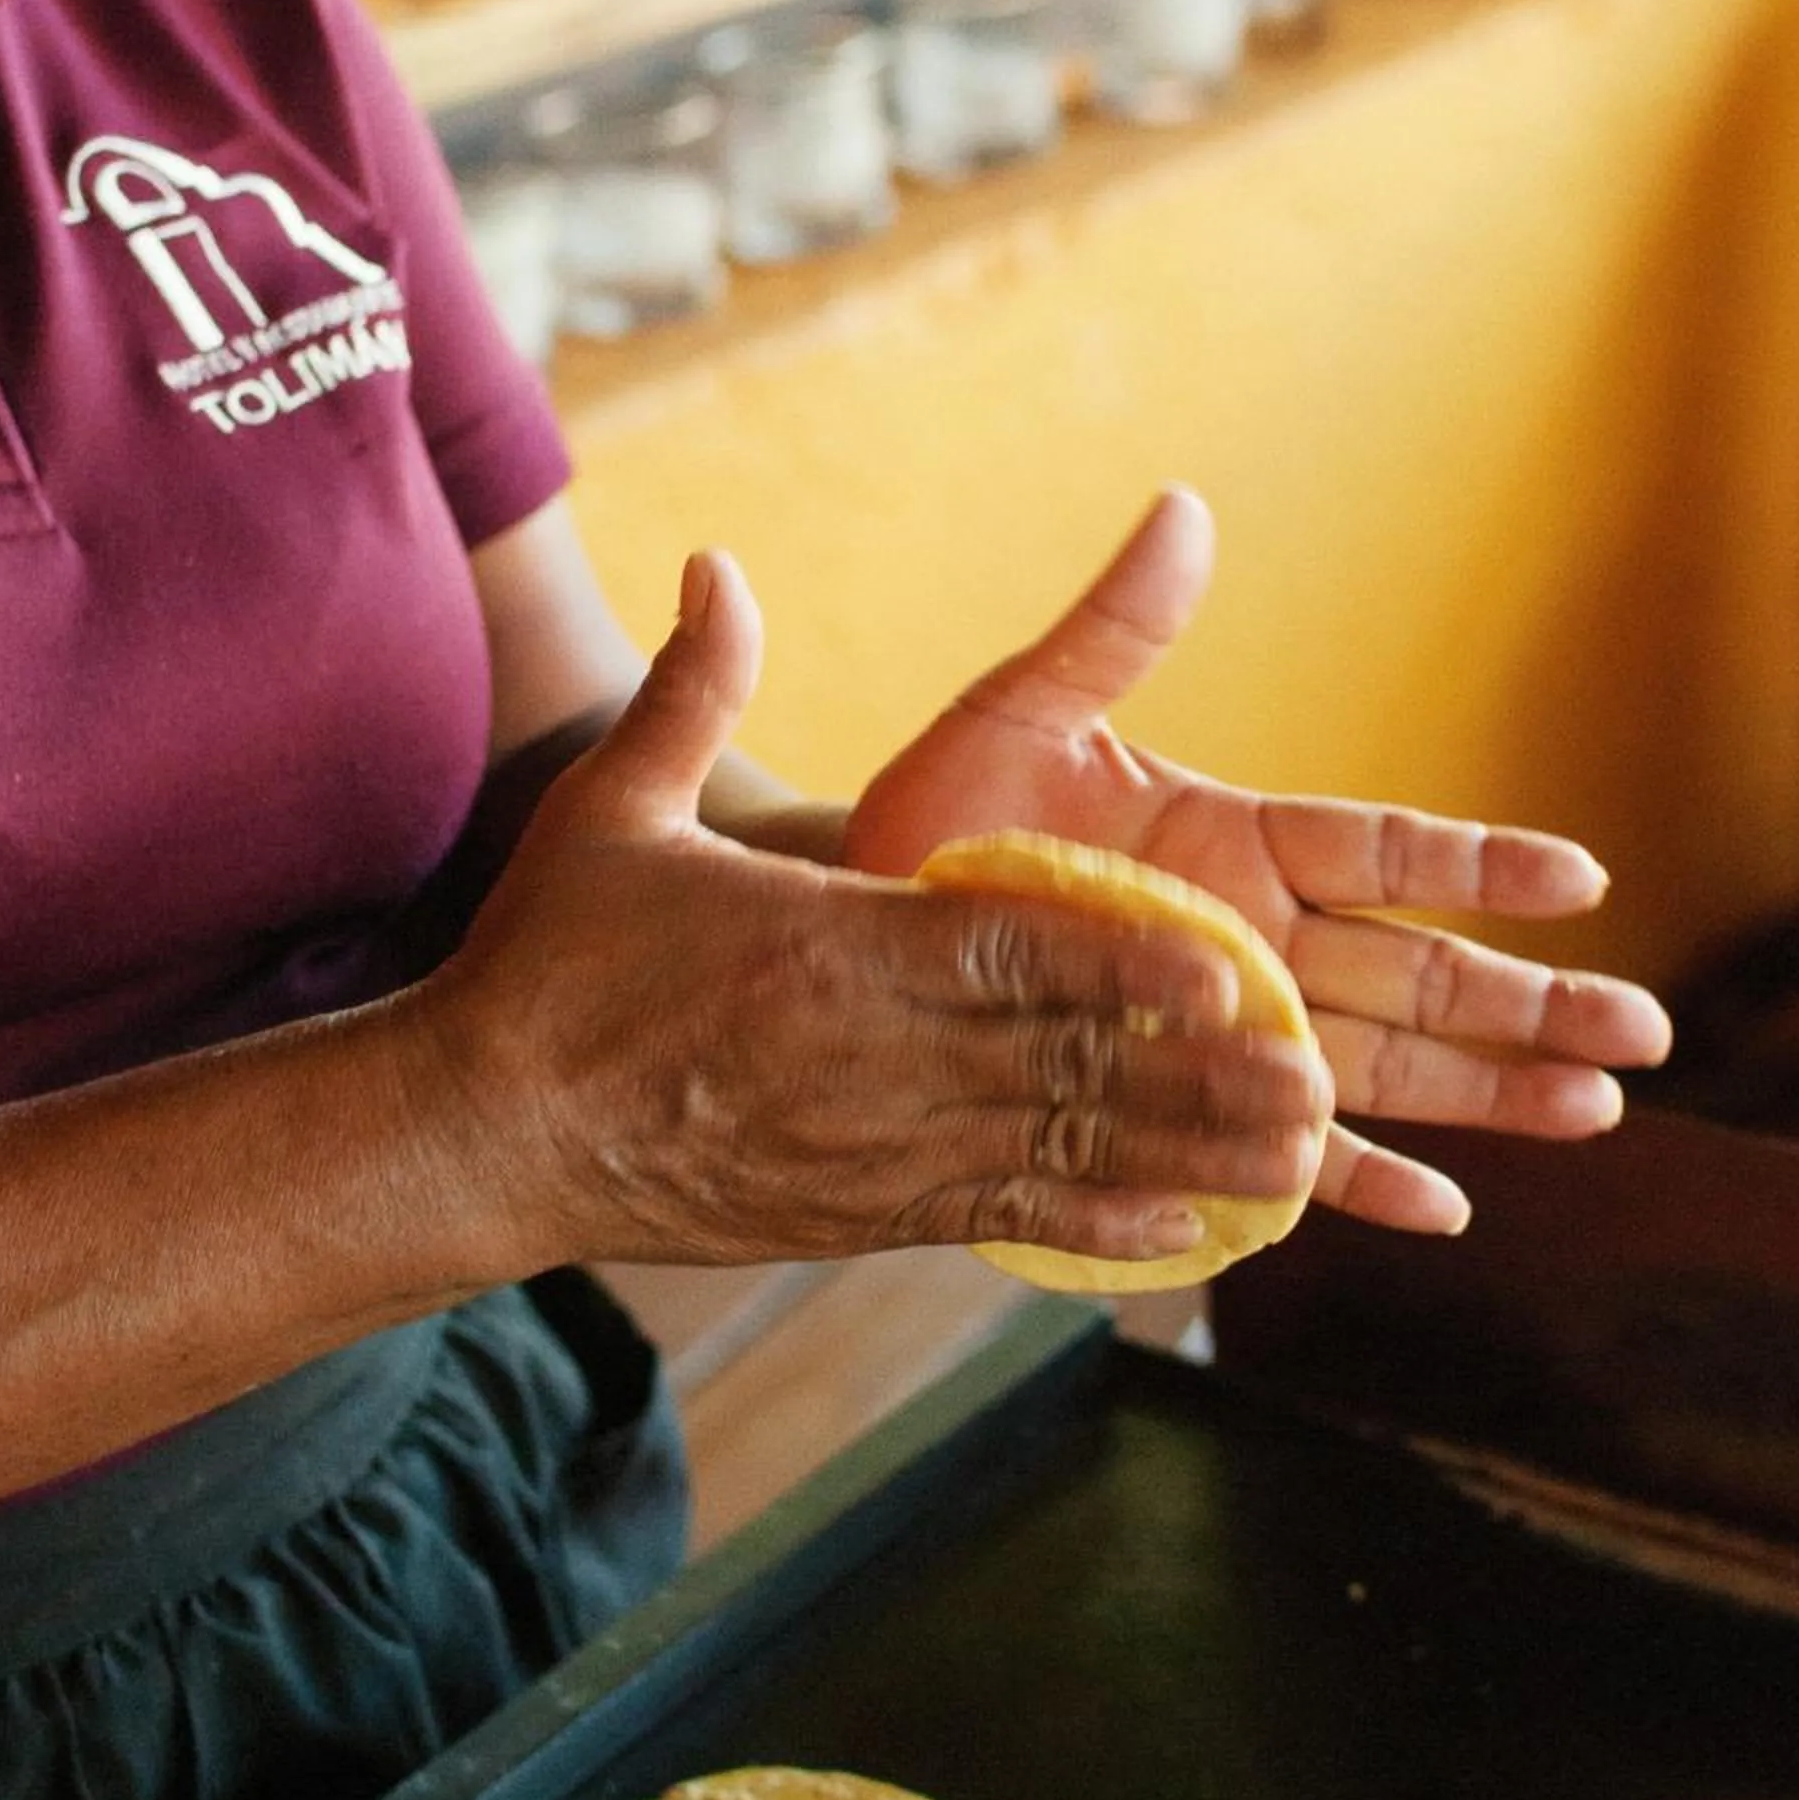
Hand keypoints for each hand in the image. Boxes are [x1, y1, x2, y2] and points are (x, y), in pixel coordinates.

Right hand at [425, 551, 1332, 1272]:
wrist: (482, 1133)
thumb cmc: (550, 962)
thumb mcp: (614, 809)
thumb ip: (695, 689)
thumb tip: (722, 563)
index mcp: (827, 949)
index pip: (1002, 948)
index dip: (1118, 962)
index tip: (1221, 967)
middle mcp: (868, 1058)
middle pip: (1059, 1063)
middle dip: (1193, 1074)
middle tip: (1315, 1078)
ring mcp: (868, 1147)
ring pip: (1052, 1153)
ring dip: (1178, 1158)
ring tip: (1293, 1162)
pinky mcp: (856, 1213)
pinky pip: (994, 1218)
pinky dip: (1089, 1230)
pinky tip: (1176, 1236)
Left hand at [845, 489, 1673, 1235]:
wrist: (859, 920)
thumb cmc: (938, 811)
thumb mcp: (1021, 710)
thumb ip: (1115, 628)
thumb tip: (1184, 507)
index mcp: (1233, 840)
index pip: (1383, 849)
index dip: (1479, 864)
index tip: (1582, 878)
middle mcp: (1251, 940)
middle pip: (1418, 974)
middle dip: (1531, 1004)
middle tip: (1644, 1034)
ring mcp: (1221, 1029)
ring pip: (1381, 1066)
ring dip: (1486, 1093)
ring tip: (1593, 1112)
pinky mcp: (1172, 1106)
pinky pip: (1276, 1156)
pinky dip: (1354, 1183)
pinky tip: (1444, 1213)